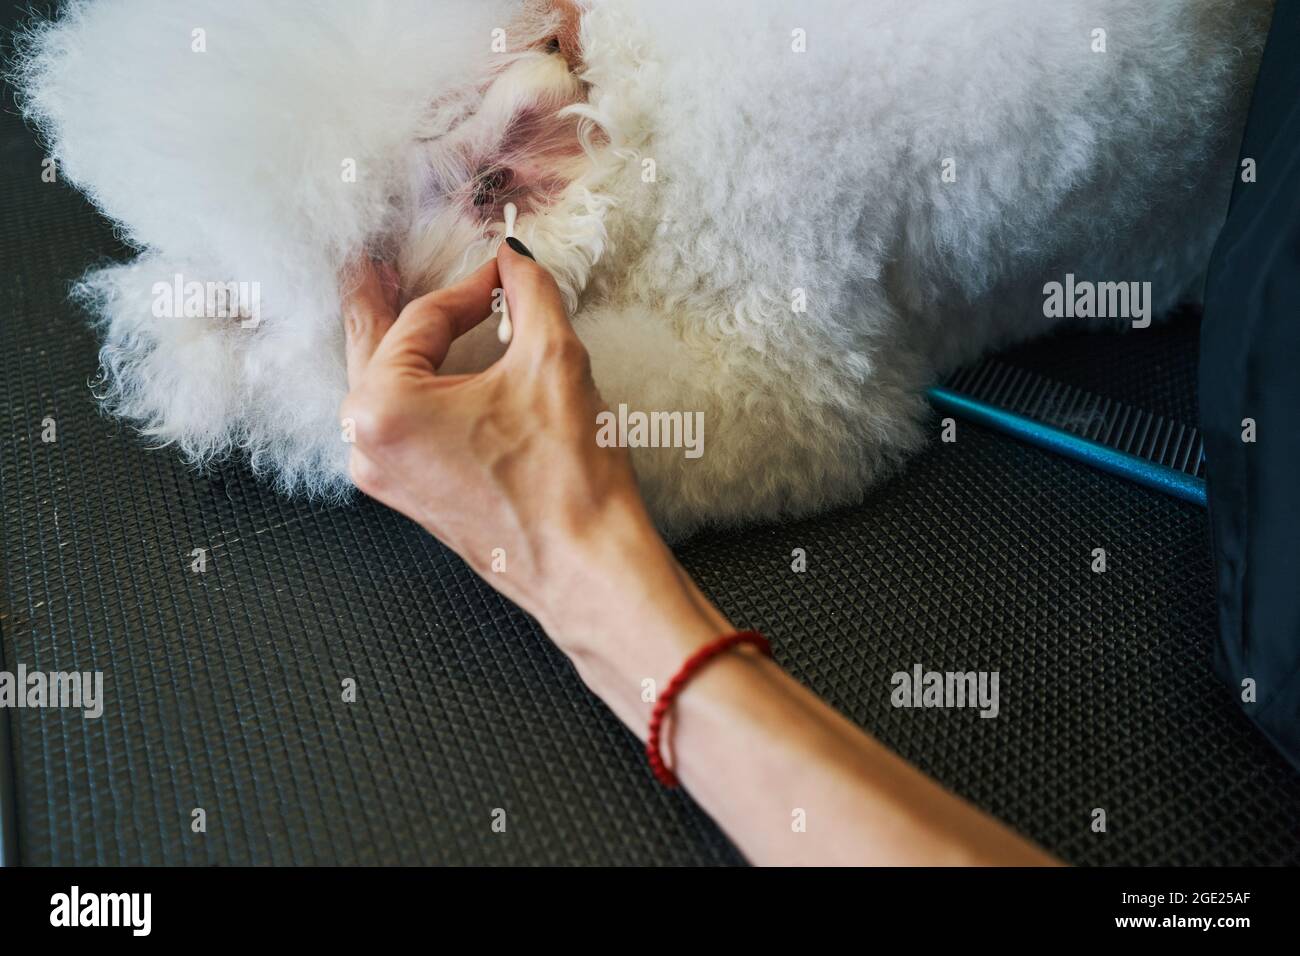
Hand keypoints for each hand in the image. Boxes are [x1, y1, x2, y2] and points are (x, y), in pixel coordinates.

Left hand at [339, 243, 726, 712]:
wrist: (586, 566)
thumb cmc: (565, 479)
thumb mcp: (553, 360)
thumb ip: (529, 294)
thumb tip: (515, 262)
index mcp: (384, 406)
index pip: (421, 319)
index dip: (468, 286)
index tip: (501, 274)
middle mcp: (367, 444)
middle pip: (374, 349)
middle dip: (382, 301)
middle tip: (373, 261)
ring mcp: (384, 476)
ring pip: (383, 390)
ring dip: (401, 348)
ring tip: (402, 309)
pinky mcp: (411, 497)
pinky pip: (400, 426)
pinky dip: (416, 390)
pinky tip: (438, 372)